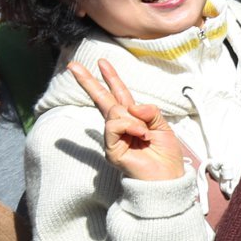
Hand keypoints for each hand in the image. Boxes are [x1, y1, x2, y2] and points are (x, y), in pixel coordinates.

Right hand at [67, 58, 186, 181]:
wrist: (168, 178)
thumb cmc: (166, 155)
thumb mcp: (163, 126)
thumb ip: (149, 111)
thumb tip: (131, 106)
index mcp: (133, 118)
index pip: (119, 94)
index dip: (111, 78)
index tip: (102, 62)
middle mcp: (121, 127)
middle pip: (101, 99)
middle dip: (88, 81)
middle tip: (72, 65)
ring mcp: (114, 138)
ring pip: (113, 112)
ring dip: (132, 119)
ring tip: (145, 132)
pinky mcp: (111, 150)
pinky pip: (114, 126)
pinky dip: (130, 126)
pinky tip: (141, 134)